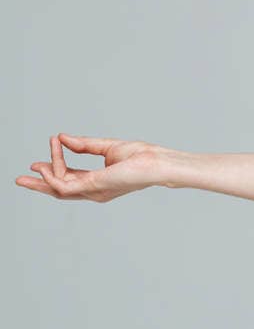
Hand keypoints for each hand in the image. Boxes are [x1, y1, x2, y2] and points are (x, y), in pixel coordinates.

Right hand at [15, 133, 171, 202]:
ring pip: (58, 187)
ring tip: (34, 164)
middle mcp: (93, 191)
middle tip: (20, 179)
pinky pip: (63, 185)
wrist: (157, 162)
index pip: (69, 180)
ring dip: (44, 174)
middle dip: (38, 184)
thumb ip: (84, 144)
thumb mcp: (108, 147)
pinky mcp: (93, 186)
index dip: (53, 170)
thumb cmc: (142, 157)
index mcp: (97, 182)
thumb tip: (62, 137)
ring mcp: (93, 191)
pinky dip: (51, 175)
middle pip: (59, 190)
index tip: (42, 159)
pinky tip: (45, 166)